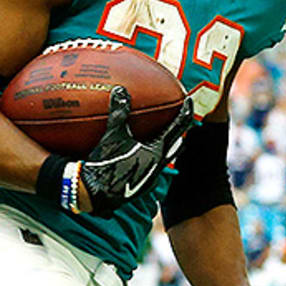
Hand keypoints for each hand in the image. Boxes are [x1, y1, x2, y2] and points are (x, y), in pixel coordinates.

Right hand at [77, 88, 192, 215]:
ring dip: (165, 147)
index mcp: (156, 151)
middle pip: (176, 145)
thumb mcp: (112, 136)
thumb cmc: (106, 165)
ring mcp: (151, 178)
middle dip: (178, 132)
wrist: (96, 195)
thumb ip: (119, 113)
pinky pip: (151, 169)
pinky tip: (139, 158)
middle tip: (178, 120)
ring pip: (164, 159)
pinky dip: (149, 159)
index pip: (177, 127)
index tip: (188, 100)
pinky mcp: (141, 187)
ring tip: (160, 138)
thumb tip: (121, 90)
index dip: (184, 112)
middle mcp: (158, 166)